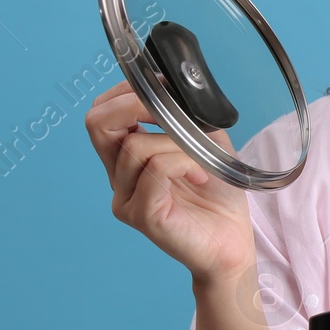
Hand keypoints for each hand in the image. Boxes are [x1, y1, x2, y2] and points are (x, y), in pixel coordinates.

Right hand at [84, 80, 255, 288]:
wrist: (232, 243)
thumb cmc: (219, 195)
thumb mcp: (205, 141)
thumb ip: (186, 116)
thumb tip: (173, 87)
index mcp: (126, 158)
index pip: (101, 113)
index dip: (127, 92)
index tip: (164, 90)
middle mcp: (118, 178)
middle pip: (98, 123)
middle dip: (136, 104)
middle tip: (173, 113)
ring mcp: (126, 199)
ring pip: (135, 146)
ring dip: (177, 142)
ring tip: (200, 161)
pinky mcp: (142, 216)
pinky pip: (155, 169)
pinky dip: (184, 162)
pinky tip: (200, 175)